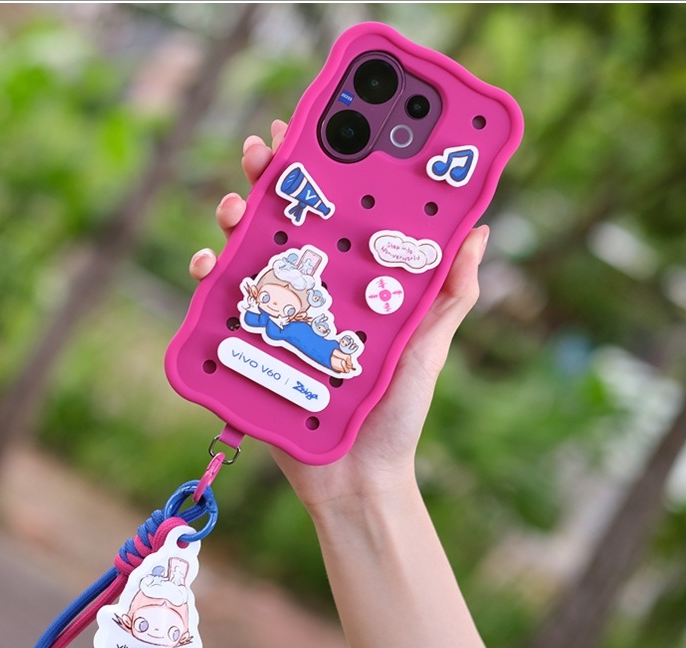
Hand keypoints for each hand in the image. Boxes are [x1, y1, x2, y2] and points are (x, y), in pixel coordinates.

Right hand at [189, 120, 489, 513]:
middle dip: (266, 179)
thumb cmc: (399, 413)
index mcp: (353, 282)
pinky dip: (207, 280)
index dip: (321, 170)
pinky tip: (208, 265)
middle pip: (283, 220)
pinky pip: (219, 307)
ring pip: (245, 253)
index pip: (335, 213)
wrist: (357, 479)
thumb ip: (451, 293)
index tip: (312, 130)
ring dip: (232, 219)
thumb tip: (479, 229)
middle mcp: (312, 291)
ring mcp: (276, 318)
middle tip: (261, 154)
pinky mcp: (247, 349)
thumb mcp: (428, 345)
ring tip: (234, 206)